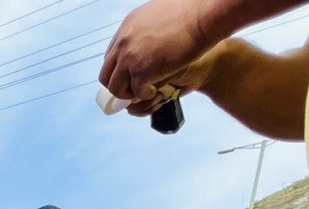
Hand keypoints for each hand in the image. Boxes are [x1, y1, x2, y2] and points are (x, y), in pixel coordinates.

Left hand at [100, 0, 221, 101]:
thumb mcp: (157, 15)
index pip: (111, 57)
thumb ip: (146, 28)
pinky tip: (155, 90)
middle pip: (106, 75)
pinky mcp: (143, 72)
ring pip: (116, 88)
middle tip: (133, 89)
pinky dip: (145, 95)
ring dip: (129, 94)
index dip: (120, 69)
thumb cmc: (189, 13)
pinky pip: (135, 93)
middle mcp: (123, 44)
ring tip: (145, 91)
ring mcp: (130, 59)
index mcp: (126, 29)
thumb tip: (148, 32)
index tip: (130, 74)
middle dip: (119, 85)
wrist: (202, 17)